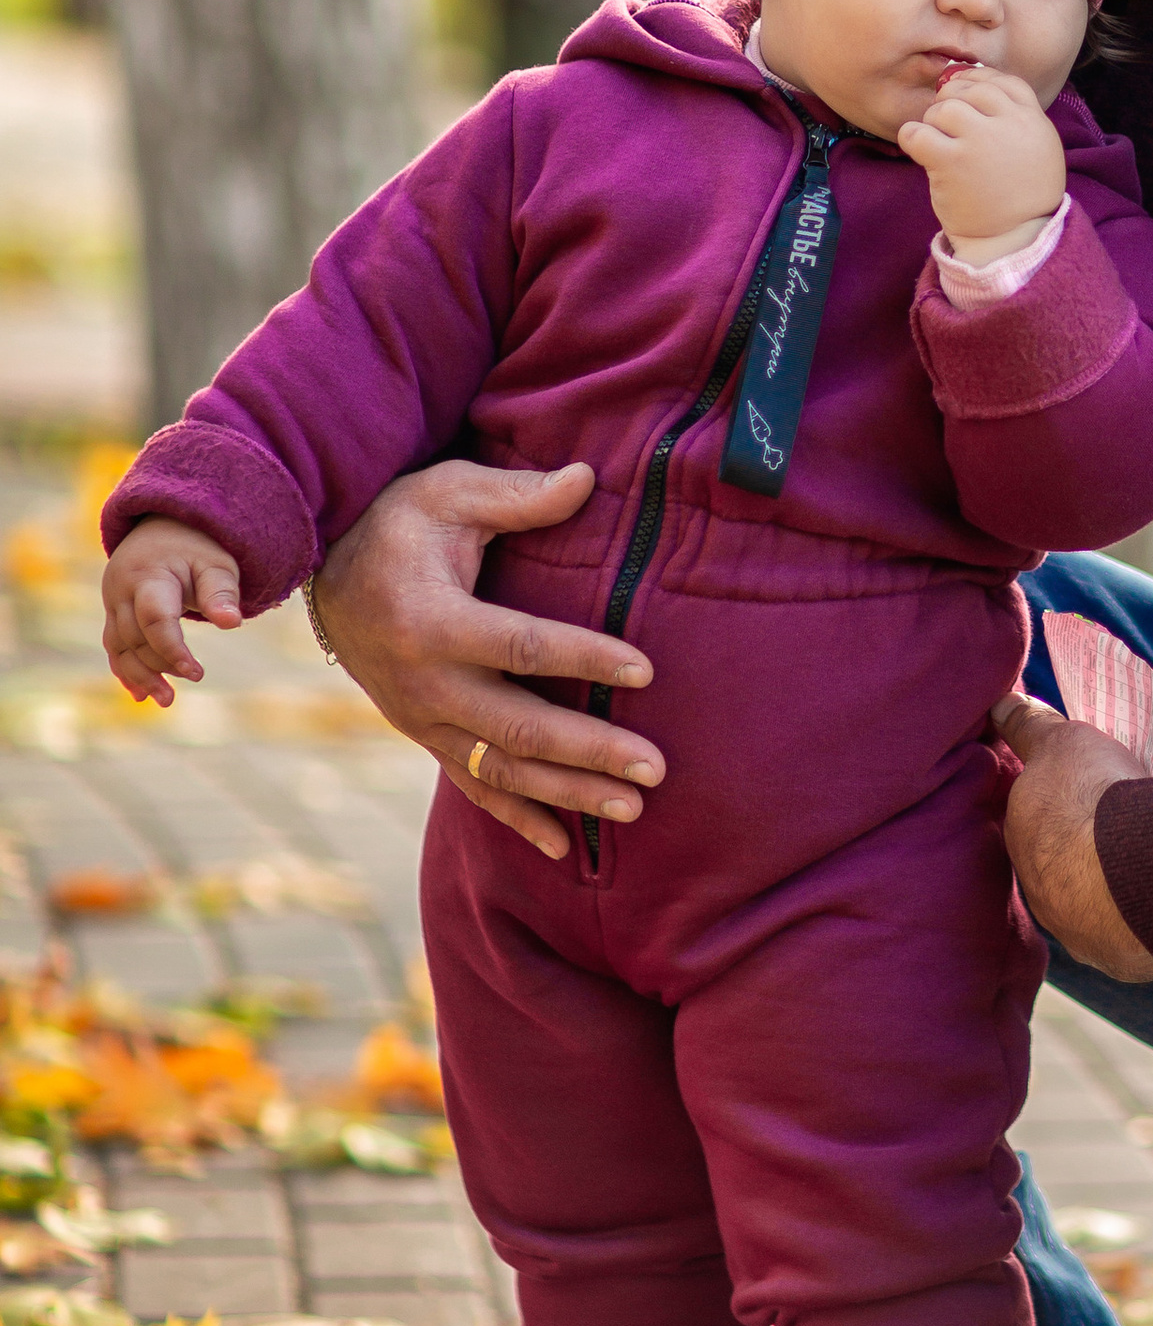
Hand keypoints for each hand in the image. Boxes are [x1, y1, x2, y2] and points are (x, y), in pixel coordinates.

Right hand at [103, 518, 242, 706]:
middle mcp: (122, 591)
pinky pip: (115, 648)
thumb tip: (232, 624)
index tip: (196, 673)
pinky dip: (126, 671)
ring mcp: (113, 604)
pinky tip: (141, 695)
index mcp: (148, 576)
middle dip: (160, 665)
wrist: (161, 528)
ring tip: (166, 700)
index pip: (154, 619)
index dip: (172, 649)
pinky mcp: (113, 615)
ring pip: (119, 647)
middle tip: (195, 678)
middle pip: (135, 638)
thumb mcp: (216, 563)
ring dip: (140, 676)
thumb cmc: (196, 549)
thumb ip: (221, 592)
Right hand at [313, 462, 665, 863]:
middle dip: (590, 752)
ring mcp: (421, 719)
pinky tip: (565, 848)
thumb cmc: (398, 523)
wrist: (324, 573)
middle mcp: (424, 684)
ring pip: (501, 770)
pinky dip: (518, 820)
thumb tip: (589, 477)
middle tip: (655, 768)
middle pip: (517, 727)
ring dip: (568, 794)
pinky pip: (473, 787)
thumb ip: (517, 494)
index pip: (519, 646)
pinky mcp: (424, 736)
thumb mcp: (447, 493)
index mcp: (431, 622)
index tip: (647, 671)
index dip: (584, 658)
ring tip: (634, 809)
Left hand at [899, 67, 1065, 260]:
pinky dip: (912, 137)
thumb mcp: (1040, 150)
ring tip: (936, 142)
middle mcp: (1009, 125)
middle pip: (971, 90)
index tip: (964, 91)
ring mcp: (980, 141)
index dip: (979, 81)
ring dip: (933, 121)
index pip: (1004, 82)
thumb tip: (974, 87)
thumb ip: (1017, 120)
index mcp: (1034, 120)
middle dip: (952, 100)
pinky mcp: (952, 162)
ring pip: (944, 108)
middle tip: (944, 122)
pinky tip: (918, 149)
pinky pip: (919, 133)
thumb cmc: (1022, 197)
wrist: (1014, 239)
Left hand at [992, 696, 1152, 982]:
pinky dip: (1140, 914)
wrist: (1139, 868)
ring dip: (1111, 883)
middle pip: (1059, 863)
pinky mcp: (1116, 957)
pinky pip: (1127, 931)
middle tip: (1119, 822)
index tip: (1082, 792)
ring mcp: (1076, 929)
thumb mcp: (1062, 741)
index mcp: (1020, 838)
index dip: (1056, 804)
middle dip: (1082, 846)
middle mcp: (1039, 890)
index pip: (1031, 821)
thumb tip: (999, 703)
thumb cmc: (1092, 797)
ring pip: (1091, 901)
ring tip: (1148, 857)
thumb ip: (1029, 726)